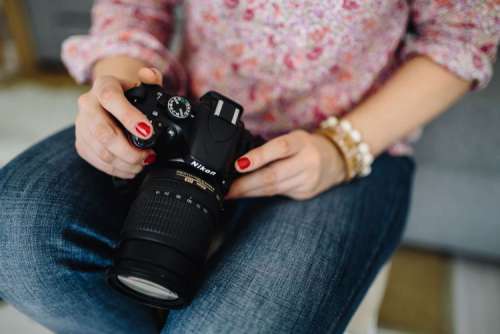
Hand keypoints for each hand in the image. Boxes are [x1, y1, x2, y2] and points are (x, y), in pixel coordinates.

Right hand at [75, 67, 162, 178]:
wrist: (110, 100)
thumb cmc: (129, 94)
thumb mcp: (143, 82)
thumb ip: (151, 77)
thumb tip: (149, 75)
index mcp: (104, 86)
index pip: (110, 99)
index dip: (129, 117)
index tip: (148, 132)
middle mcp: (87, 104)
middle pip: (103, 132)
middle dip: (128, 150)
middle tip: (148, 156)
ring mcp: (81, 125)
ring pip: (100, 150)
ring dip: (125, 162)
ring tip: (143, 163)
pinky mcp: (81, 142)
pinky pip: (96, 160)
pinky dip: (116, 169)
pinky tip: (131, 169)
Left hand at [226, 130, 345, 199]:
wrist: (335, 160)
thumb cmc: (304, 146)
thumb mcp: (292, 138)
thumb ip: (270, 147)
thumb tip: (237, 158)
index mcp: (301, 142)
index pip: (279, 148)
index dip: (259, 157)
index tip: (239, 164)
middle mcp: (307, 161)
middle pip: (273, 175)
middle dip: (246, 184)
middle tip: (227, 188)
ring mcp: (307, 180)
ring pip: (273, 189)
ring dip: (249, 192)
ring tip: (230, 193)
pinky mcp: (304, 193)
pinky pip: (277, 194)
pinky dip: (259, 194)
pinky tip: (246, 194)